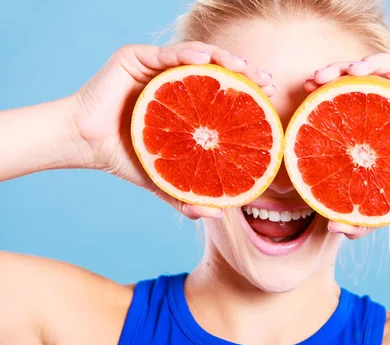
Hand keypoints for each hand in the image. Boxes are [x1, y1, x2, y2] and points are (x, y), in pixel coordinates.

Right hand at [72, 42, 274, 218]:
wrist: (87, 145)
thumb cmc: (127, 157)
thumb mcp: (165, 178)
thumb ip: (188, 194)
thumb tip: (218, 213)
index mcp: (187, 101)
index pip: (224, 91)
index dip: (248, 91)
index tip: (270, 98)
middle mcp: (176, 79)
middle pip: (217, 69)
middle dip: (245, 73)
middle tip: (266, 83)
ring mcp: (158, 66)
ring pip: (197, 55)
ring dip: (223, 58)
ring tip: (242, 68)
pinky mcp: (137, 58)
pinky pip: (168, 53)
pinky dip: (187, 54)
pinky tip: (204, 60)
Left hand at [305, 53, 389, 238]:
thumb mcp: (386, 203)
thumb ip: (361, 216)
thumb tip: (332, 227)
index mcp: (382, 116)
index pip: (352, 89)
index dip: (328, 85)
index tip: (307, 89)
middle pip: (368, 71)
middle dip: (341, 67)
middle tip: (319, 76)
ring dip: (375, 62)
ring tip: (355, 72)